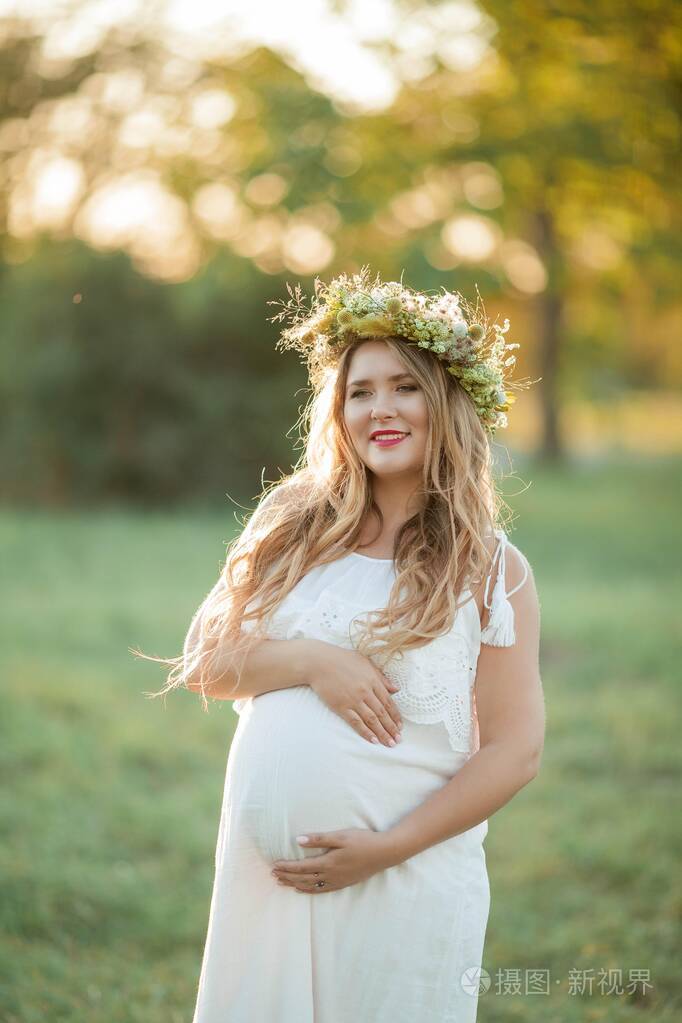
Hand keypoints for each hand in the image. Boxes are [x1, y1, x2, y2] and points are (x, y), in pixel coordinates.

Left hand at [271, 829, 395, 892]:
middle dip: (287, 876)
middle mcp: (330, 875)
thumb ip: (319, 839)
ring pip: (310, 886)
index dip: (286, 867)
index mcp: (328, 863)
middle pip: (303, 878)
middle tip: (273, 874)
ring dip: (295, 884)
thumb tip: (298, 840)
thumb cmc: (363, 841)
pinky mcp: (343, 883)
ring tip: (282, 883)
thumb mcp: (340, 836)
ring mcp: (337, 881)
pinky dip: (309, 890)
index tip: (274, 865)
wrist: (384, 853)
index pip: (301, 867)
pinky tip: (302, 890)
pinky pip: (321, 890)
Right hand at [304, 640, 402, 746]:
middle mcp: (365, 692)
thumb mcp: (365, 662)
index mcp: (373, 680)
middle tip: (398, 740)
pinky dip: (365, 732)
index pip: (388, 702)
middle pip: (382, 713)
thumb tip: (395, 689)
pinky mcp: (341, 706)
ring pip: (372, 720)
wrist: (319, 662)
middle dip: (391, 728)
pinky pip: (356, 722)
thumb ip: (381, 676)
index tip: (400, 726)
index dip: (395, 716)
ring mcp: (353, 700)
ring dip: (382, 733)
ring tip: (389, 743)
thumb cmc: (342, 659)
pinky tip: (373, 740)